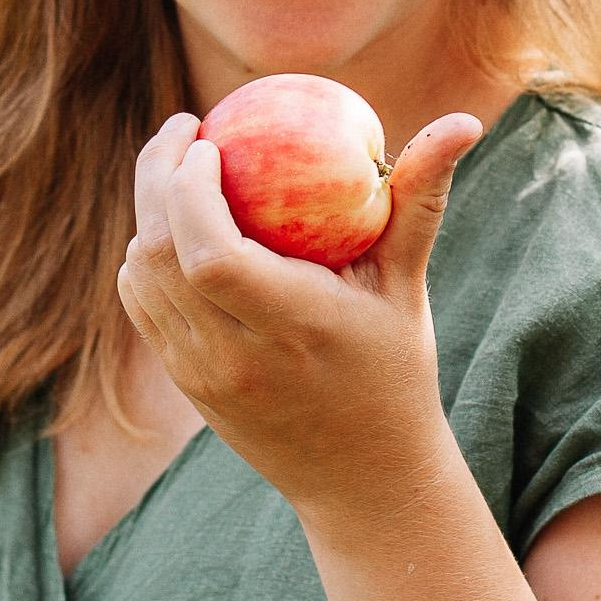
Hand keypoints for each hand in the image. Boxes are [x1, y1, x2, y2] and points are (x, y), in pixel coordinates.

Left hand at [116, 108, 482, 523]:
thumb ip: (420, 200)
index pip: (208, 257)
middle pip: (157, 256)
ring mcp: (201, 376)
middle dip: (156, 176)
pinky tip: (177, 223)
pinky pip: (141, 304)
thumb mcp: (407, 286)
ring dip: (148, 212)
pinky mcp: (184, 383)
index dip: (188, 189)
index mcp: (295, 328)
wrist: (363, 480)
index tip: (207, 137)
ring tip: (182, 167)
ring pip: (137, 278)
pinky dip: (146, 255)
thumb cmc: (395, 370)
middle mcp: (235, 358)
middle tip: (186, 128)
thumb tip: (462, 120)